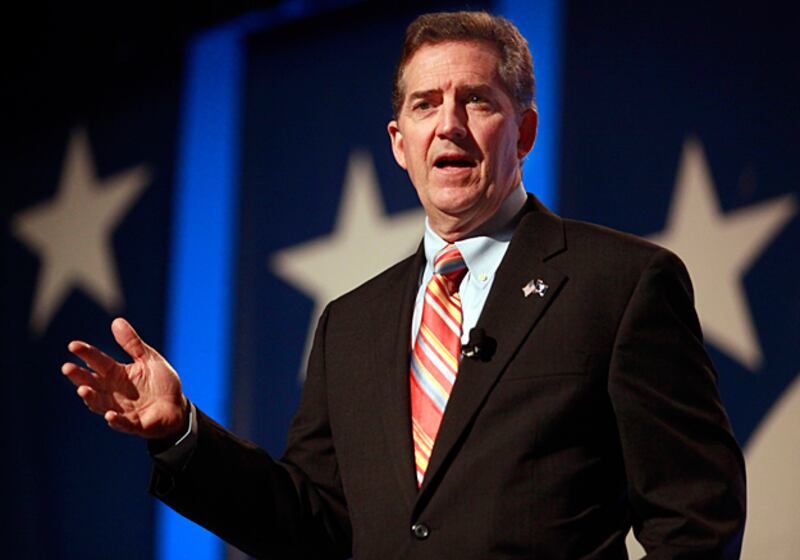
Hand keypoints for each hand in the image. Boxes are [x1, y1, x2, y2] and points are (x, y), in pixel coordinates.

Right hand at [63, 317, 188, 439]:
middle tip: (67, 367)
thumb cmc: (161, 383)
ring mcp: (121, 408)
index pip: (98, 361)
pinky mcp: (134, 424)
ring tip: (82, 389)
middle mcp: (113, 391)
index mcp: (117, 374)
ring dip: (91, 398)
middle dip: (79, 376)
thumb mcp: (149, 359)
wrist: (178, 407)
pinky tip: (109, 415)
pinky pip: (122, 423)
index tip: (73, 345)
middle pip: (92, 383)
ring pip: (100, 404)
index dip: (86, 353)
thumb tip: (116, 321)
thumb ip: (133, 344)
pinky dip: (116, 420)